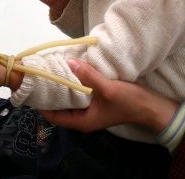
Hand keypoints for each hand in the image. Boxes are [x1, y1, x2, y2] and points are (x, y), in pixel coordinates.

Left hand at [39, 59, 177, 133]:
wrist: (151, 106)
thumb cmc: (129, 102)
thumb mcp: (107, 88)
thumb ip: (88, 76)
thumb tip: (69, 63)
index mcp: (82, 121)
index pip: (53, 116)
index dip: (40, 104)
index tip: (33, 89)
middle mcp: (82, 117)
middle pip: (58, 107)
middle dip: (49, 93)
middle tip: (39, 76)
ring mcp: (89, 109)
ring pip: (68, 99)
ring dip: (61, 87)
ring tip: (51, 71)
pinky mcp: (95, 101)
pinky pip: (78, 93)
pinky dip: (72, 84)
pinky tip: (69, 70)